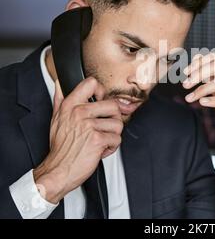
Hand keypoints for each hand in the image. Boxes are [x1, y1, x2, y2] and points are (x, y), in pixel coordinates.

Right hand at [33, 77, 122, 203]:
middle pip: (113, 104)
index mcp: (70, 105)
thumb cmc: (60, 147)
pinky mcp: (97, 140)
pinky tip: (101, 149)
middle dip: (114, 118)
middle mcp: (79, 113)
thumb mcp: (56, 119)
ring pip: (118, 123)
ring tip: (102, 140)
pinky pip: (117, 139)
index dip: (102, 92)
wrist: (58, 171)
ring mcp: (88, 126)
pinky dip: (112, 147)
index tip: (102, 102)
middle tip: (105, 128)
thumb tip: (60, 84)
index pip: (91, 83)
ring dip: (113, 135)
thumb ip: (60, 99)